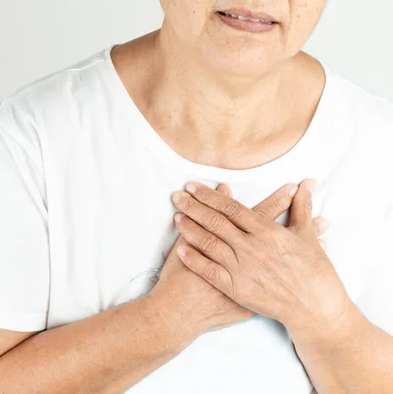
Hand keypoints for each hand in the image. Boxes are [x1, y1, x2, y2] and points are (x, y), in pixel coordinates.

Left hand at [171, 179, 350, 337]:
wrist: (315, 309)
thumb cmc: (314, 272)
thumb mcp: (307, 236)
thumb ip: (302, 207)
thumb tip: (306, 182)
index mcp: (268, 232)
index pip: (232, 208)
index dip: (210, 196)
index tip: (193, 187)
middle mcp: (252, 248)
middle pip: (215, 222)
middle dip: (193, 207)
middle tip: (176, 196)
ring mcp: (242, 269)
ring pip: (209, 244)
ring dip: (190, 229)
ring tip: (176, 216)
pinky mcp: (237, 289)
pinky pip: (210, 271)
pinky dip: (194, 259)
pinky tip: (180, 249)